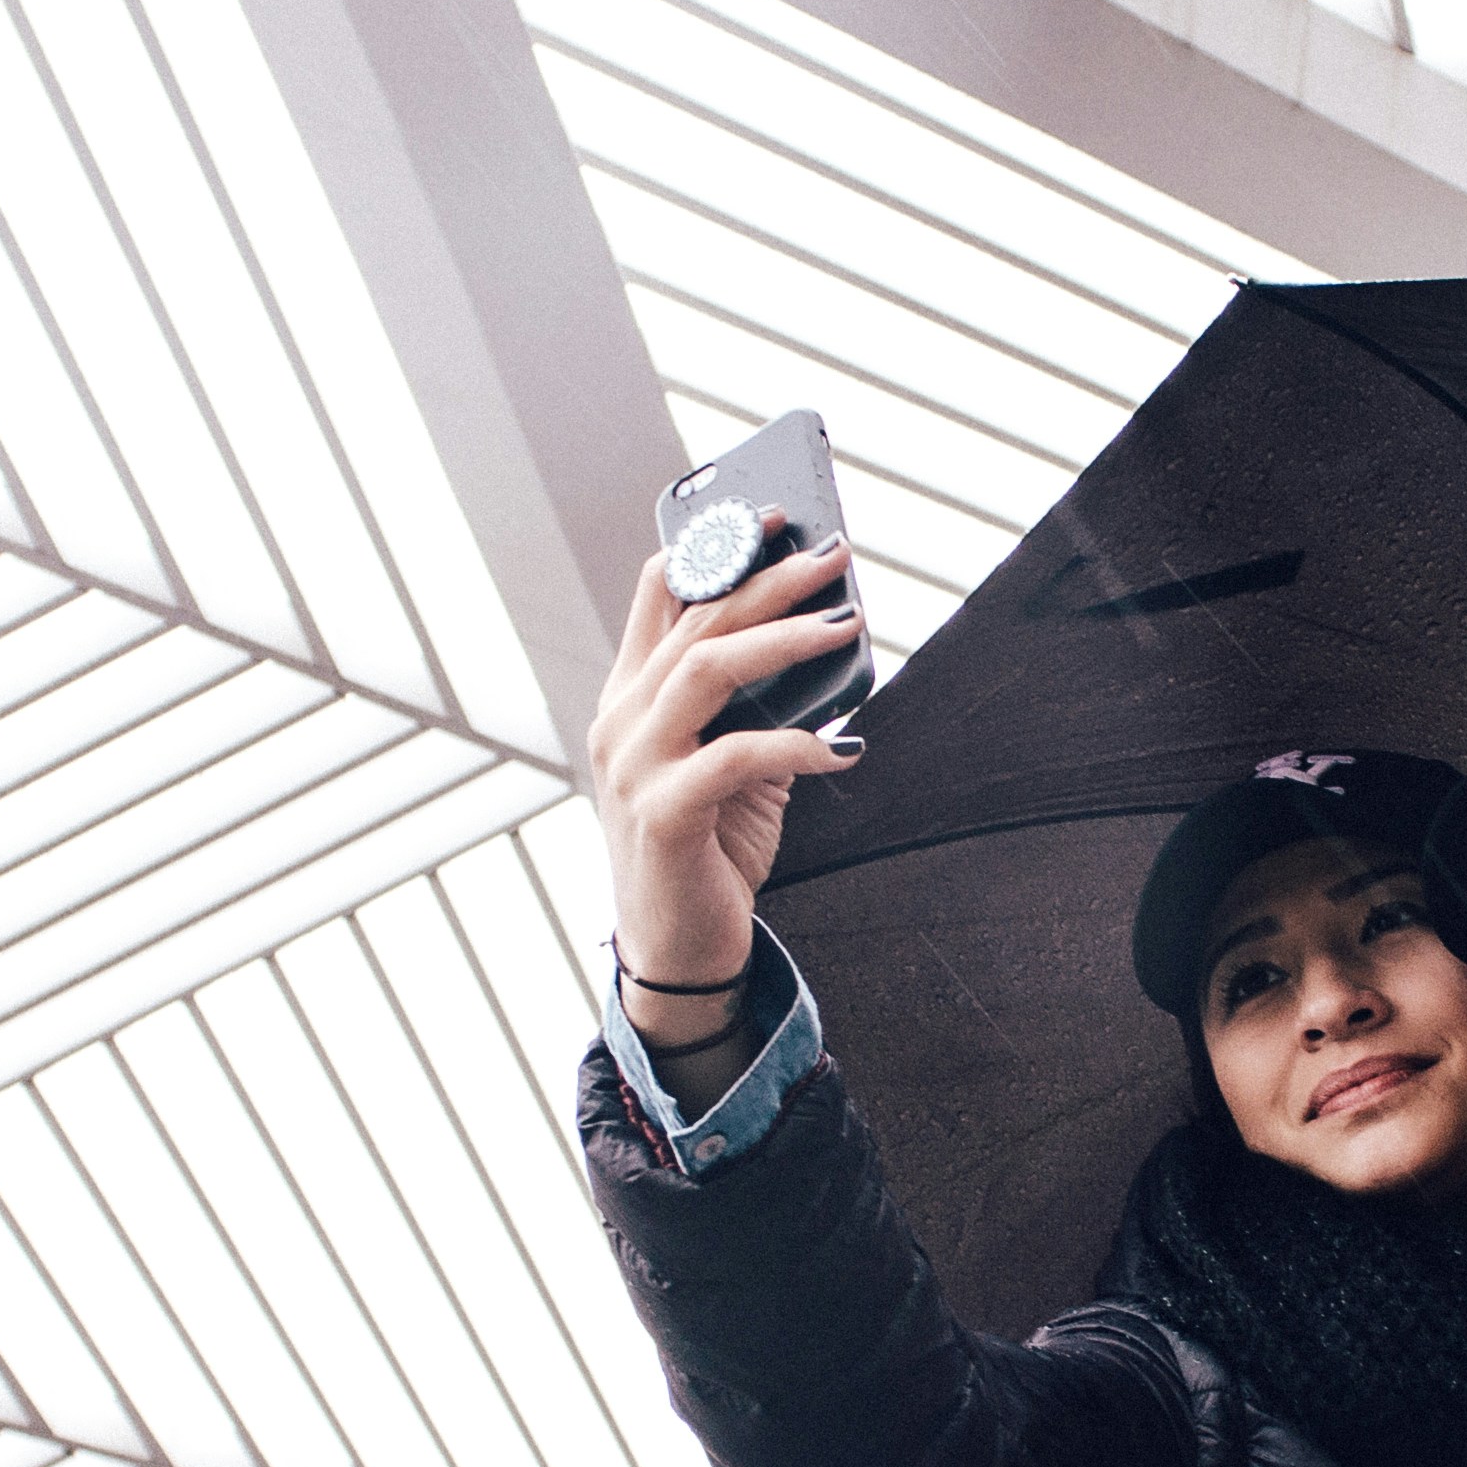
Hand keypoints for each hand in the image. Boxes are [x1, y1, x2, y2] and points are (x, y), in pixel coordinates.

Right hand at [589, 512, 866, 1069]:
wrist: (678, 952)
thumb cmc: (710, 851)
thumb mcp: (735, 766)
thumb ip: (760, 707)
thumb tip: (825, 649)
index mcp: (630, 701)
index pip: (657, 597)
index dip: (712, 548)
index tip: (769, 514)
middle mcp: (620, 723)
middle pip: (697, 622)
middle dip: (768, 578)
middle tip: (833, 555)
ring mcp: (633, 767)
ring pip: (708, 669)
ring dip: (785, 639)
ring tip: (846, 622)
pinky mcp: (664, 815)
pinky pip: (736, 756)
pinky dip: (796, 743)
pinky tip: (844, 747)